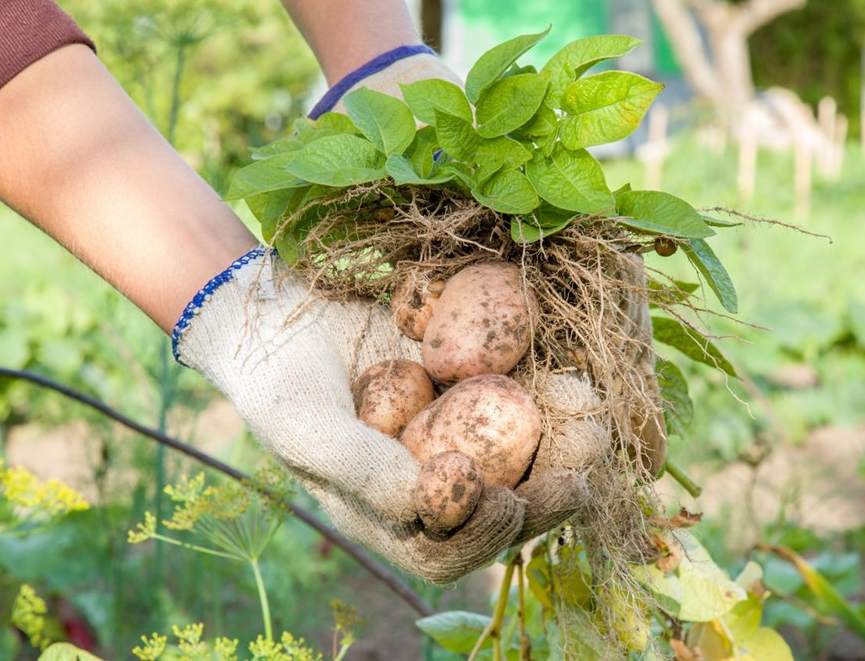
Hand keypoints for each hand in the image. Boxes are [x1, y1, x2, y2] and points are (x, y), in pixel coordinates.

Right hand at [174, 249, 589, 582]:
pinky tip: (567, 375)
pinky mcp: (467, 391)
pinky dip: (545, 395)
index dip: (484, 538)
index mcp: (387, 514)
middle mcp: (428, 482)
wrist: (276, 313)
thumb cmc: (279, 381)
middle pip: (499, 508)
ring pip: (520, 457)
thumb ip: (364, 472)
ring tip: (589, 416)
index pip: (446, 551)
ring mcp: (452, 435)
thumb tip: (434, 504)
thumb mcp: (309, 428)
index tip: (510, 502)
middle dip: (546, 493)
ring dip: (560, 442)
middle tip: (582, 467)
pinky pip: (514, 404)